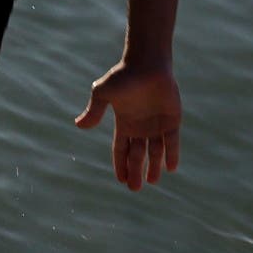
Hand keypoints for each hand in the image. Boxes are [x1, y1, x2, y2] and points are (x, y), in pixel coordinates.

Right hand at [75, 59, 180, 190]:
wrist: (147, 63)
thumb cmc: (123, 76)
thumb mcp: (103, 93)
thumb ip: (94, 111)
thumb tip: (79, 126)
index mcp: (124, 123)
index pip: (120, 149)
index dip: (120, 165)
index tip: (121, 181)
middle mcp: (140, 127)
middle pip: (137, 155)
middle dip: (135, 172)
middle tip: (134, 188)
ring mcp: (157, 124)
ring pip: (155, 151)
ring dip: (153, 167)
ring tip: (152, 181)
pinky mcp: (172, 120)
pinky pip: (172, 142)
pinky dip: (172, 154)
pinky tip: (171, 167)